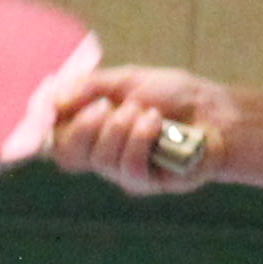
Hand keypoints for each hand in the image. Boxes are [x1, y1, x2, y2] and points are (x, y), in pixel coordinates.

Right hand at [46, 65, 230, 194]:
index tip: (56, 106)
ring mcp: (123, 171)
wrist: (215, 111)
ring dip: (121, 129)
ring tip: (146, 111)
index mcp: (92, 128)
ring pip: (100, 160)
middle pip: (67, 154)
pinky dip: (140, 140)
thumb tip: (54, 99)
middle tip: (107, 105)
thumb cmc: (174, 95)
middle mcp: (102, 153)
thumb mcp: (128, 79)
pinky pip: (129, 169)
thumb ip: (91, 87)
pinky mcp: (147, 183)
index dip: (47, 126)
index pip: (54, 137)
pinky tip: (156, 124)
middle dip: (84, 126)